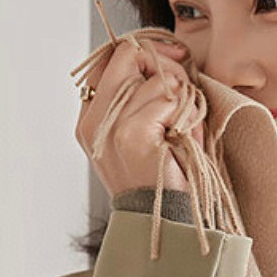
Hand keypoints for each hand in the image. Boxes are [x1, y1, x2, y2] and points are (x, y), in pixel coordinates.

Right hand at [75, 37, 204, 198]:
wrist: (166, 224)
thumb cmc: (163, 180)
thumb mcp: (145, 134)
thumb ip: (139, 99)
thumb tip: (162, 58)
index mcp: (90, 120)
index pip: (110, 60)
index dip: (143, 52)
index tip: (175, 59)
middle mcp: (93, 121)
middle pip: (128, 56)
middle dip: (166, 67)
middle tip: (185, 92)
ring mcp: (110, 127)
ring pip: (155, 78)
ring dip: (183, 100)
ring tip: (184, 132)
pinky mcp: (132, 134)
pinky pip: (168, 98)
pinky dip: (186, 116)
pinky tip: (185, 140)